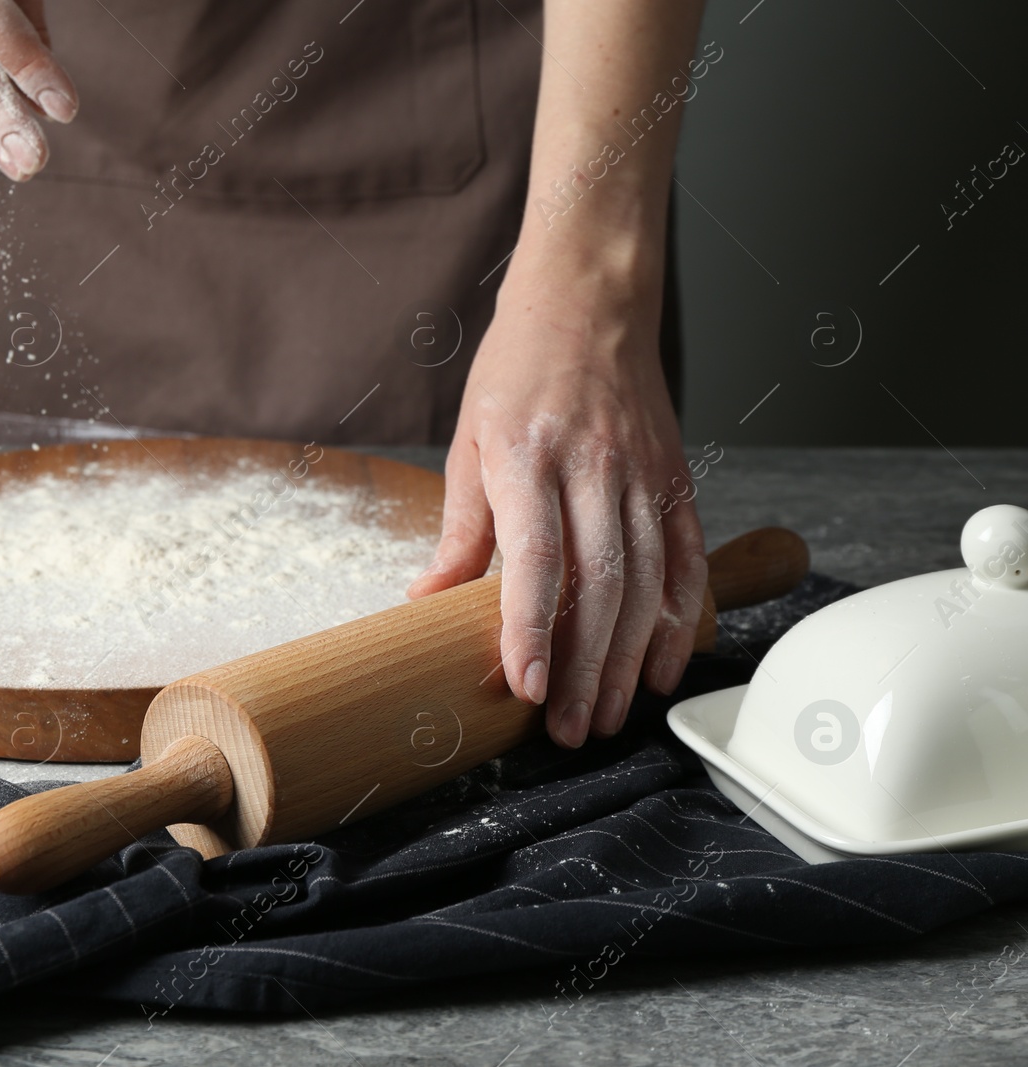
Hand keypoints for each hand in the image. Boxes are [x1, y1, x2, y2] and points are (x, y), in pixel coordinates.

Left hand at [407, 246, 706, 748]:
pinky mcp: (676, 477)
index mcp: (529, 458)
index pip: (535, 561)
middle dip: (585, 668)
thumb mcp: (469, 442)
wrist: (589, 300)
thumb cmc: (518, 369)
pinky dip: (681, 617)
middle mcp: (593, 467)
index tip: (525, 686)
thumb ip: (460, 530)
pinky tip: (664, 663)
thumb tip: (427, 602)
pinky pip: (686, 557)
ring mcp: (642, 473)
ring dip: (630, 659)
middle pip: (599, 586)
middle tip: (568, 728)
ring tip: (609, 714)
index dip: (531, 629)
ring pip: (647, 582)